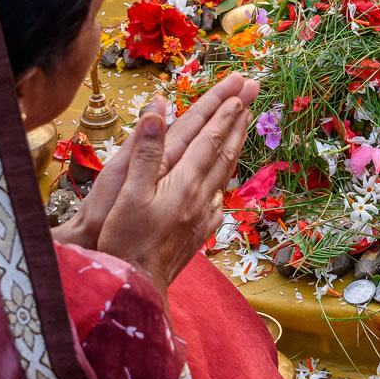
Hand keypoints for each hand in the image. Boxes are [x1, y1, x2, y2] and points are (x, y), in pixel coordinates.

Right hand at [88, 74, 258, 288]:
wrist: (138, 287)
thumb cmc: (125, 240)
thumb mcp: (126, 193)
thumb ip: (145, 151)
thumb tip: (156, 111)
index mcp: (183, 183)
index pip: (208, 139)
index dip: (221, 113)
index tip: (237, 91)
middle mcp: (200, 196)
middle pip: (224, 150)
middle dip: (238, 120)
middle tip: (253, 94)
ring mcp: (204, 214)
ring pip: (225, 171)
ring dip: (236, 143)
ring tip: (245, 124)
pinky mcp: (201, 230)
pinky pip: (220, 194)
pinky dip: (226, 175)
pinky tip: (226, 175)